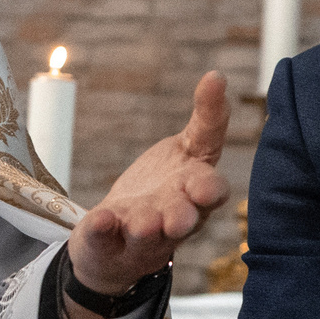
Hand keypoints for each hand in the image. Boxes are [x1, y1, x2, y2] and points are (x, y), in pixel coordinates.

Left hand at [66, 70, 230, 314]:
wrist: (121, 243)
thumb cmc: (164, 189)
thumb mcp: (187, 150)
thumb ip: (206, 120)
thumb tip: (218, 75)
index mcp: (194, 193)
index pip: (210, 191)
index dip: (210, 190)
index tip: (207, 188)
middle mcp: (172, 218)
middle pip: (183, 219)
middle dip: (182, 217)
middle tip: (179, 218)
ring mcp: (139, 235)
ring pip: (147, 234)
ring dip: (146, 227)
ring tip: (142, 223)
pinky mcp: (106, 243)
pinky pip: (104, 238)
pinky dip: (103, 230)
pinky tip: (101, 219)